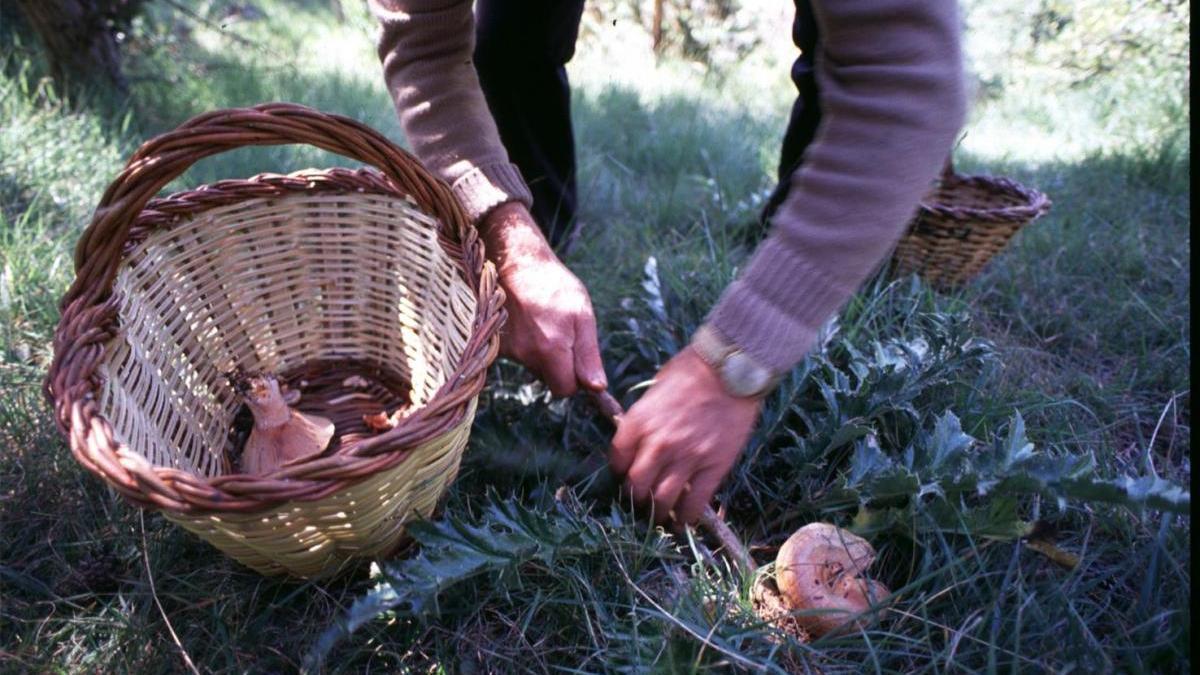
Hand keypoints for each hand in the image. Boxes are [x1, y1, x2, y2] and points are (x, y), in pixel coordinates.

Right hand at [482, 202, 605, 396]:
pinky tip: (529, 323)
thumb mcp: (582, 316)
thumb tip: (597, 389)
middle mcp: (528, 356)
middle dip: (559, 366)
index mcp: (552, 351)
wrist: (516, 262)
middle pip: (549, 380)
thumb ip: (588, 355)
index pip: (565, 390)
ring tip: (544, 322)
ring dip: (543, 353)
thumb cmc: (554, 286)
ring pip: (534, 367)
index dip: (575, 379)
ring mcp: (509, 350)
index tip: (577, 359)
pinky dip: (526, 345)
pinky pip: (519, 355)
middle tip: (562, 335)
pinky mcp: (497, 344)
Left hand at [609, 347, 760, 525]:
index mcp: (638, 422)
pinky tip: (684, 520)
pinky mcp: (714, 466)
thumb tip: (641, 440)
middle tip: (643, 500)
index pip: (617, 461)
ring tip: (661, 515)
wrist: (732, 368)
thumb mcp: (655, 390)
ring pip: (662, 500)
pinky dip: (687, 516)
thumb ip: (645, 419)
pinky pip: (695, 502)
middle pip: (636, 487)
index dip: (621, 472)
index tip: (628, 475)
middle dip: (636, 498)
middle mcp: (657, 444)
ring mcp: (686, 457)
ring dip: (658, 512)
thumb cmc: (692, 370)